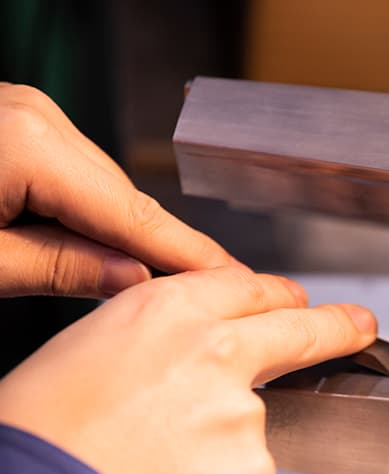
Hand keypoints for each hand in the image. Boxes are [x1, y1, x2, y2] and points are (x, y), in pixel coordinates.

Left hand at [0, 83, 236, 297]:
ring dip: (102, 233)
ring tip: (82, 276)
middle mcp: (37, 116)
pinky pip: (72, 174)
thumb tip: (133, 276)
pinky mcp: (19, 122)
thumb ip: (59, 268)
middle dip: (139, 250)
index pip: (135, 215)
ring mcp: (29, 113)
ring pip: (100, 188)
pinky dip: (76, 211)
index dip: (187, 253)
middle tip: (159, 306)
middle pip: (121, 200)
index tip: (227, 276)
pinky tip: (51, 239)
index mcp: (30, 144)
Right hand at [0, 266, 377, 473]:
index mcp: (171, 311)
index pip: (252, 288)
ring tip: (163, 471)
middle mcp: (220, 350)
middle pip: (301, 329)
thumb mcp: (94, 349)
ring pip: (260, 425)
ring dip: (228, 446)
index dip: (277, 298)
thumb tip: (195, 355)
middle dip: (337, 326)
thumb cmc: (41, 434)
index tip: (298, 302)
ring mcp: (244, 412)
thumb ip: (165, 341)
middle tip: (359, 326)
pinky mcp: (254, 473)